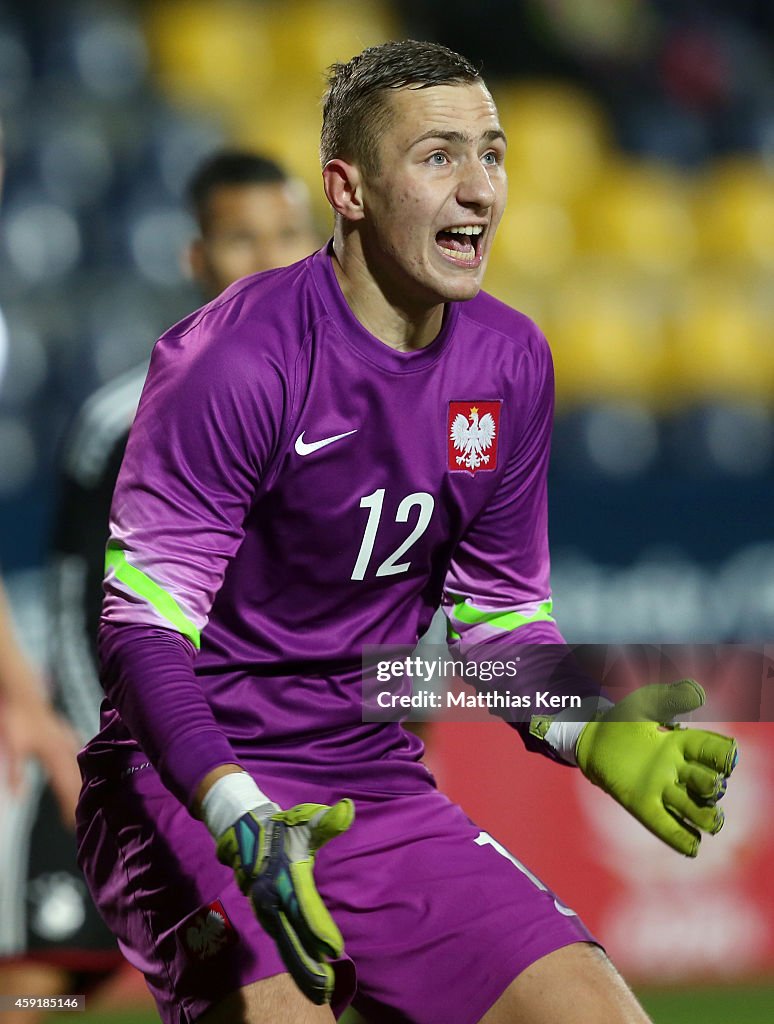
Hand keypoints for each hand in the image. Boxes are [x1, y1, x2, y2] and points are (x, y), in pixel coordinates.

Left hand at [1, 687, 81, 828]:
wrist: (23, 694)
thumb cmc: (19, 720)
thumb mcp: (15, 750)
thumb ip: (17, 774)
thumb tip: (17, 798)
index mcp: (55, 755)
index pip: (65, 786)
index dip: (69, 806)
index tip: (73, 825)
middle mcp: (65, 748)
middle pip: (76, 779)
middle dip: (79, 799)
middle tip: (85, 819)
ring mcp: (67, 739)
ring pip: (79, 766)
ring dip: (82, 782)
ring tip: (87, 797)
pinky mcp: (65, 733)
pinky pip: (78, 752)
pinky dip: (81, 763)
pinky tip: (83, 764)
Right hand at [216, 799, 353, 1003]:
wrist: (244, 829)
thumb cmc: (282, 827)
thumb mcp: (306, 821)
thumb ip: (327, 821)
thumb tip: (348, 809)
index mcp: (285, 877)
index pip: (305, 907)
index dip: (318, 929)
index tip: (334, 949)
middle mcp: (273, 898)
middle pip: (293, 935)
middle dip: (308, 962)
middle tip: (326, 986)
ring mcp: (267, 909)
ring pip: (285, 942)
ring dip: (300, 966)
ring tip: (318, 988)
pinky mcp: (267, 914)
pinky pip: (281, 939)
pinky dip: (292, 957)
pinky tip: (304, 974)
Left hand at [576, 679, 736, 856]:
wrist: (590, 739)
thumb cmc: (620, 721)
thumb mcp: (643, 704)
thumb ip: (669, 697)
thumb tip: (698, 693)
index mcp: (681, 744)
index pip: (711, 751)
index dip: (723, 755)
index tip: (728, 758)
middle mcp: (676, 769)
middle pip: (706, 783)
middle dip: (713, 786)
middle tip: (710, 785)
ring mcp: (660, 789)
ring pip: (693, 808)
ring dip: (706, 816)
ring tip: (712, 820)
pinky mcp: (642, 805)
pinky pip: (665, 825)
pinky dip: (681, 837)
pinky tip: (693, 845)